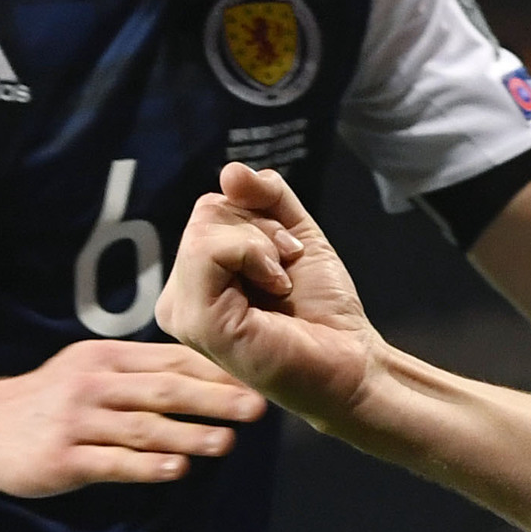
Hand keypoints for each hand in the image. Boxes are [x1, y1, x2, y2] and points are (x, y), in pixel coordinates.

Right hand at [0, 338, 265, 498]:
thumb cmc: (49, 401)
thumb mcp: (89, 371)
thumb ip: (140, 374)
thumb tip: (210, 379)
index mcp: (106, 359)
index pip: (170, 361)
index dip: (215, 372)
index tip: (256, 380)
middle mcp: (92, 385)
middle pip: (163, 390)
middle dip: (214, 398)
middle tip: (258, 406)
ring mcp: (76, 422)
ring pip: (142, 428)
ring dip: (189, 435)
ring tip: (228, 442)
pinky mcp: (62, 459)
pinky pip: (111, 462)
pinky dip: (146, 466)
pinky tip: (177, 469)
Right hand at [161, 162, 386, 428]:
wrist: (352, 360)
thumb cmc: (323, 309)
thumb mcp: (295, 236)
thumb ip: (266, 198)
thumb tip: (231, 171)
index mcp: (195, 277)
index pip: (212, 207)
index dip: (260, 218)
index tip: (287, 260)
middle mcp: (178, 295)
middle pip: (208, 210)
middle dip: (263, 229)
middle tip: (285, 275)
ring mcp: (181, 310)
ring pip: (207, 227)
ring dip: (263, 245)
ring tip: (280, 286)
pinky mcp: (195, 321)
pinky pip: (208, 250)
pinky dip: (254, 255)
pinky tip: (274, 289)